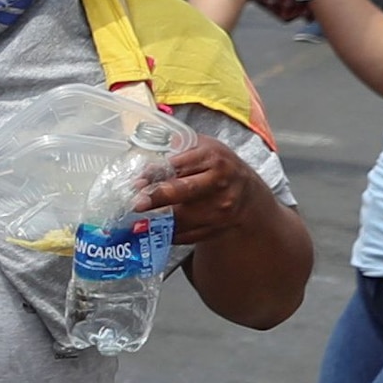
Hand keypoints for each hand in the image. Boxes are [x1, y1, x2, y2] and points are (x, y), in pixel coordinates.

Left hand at [131, 129, 271, 246]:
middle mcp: (220, 184)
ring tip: (137, 218)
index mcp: (214, 159)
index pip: (180, 165)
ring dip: (157, 219)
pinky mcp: (216, 228)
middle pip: (184, 191)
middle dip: (157, 197)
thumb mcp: (202, 148)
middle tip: (136, 203)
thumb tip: (146, 151)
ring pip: (183, 217)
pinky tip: (152, 229)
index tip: (137, 182)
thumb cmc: (216, 166)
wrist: (245, 190)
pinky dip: (167, 233)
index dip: (155, 174)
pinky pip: (186, 235)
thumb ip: (177, 148)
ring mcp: (220, 208)